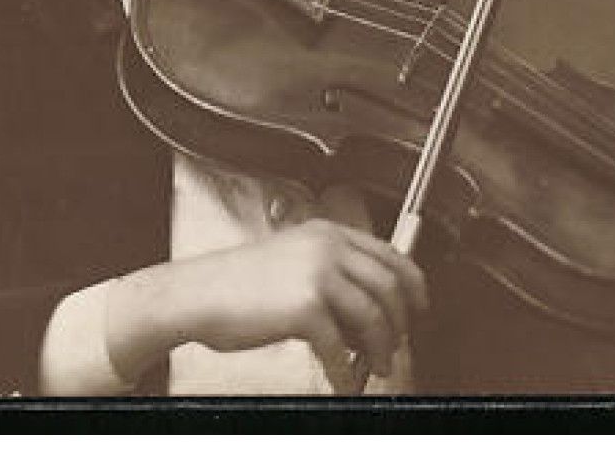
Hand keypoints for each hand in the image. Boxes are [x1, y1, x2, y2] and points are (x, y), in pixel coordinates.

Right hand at [109, 218, 427, 391]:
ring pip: (374, 317)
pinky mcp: (305, 307)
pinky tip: (342, 380)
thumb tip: (365, 311)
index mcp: (326, 233)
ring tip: (374, 367)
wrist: (196, 295)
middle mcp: (328, 247)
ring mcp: (318, 275)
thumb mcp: (290, 261)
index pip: (389, 254)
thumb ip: (330, 274)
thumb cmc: (234, 284)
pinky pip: (341, 347)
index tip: (418, 306)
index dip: (412, 285)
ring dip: (380, 349)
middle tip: (395, 346)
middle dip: (399, 323)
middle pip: (390, 286)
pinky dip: (346, 372)